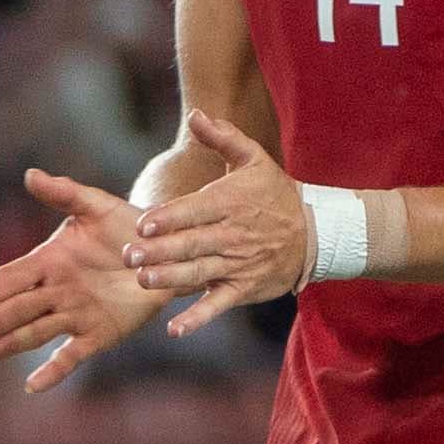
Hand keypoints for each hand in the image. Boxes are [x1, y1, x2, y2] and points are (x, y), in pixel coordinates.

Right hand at [0, 169, 170, 392]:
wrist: (167, 248)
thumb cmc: (129, 224)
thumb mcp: (98, 205)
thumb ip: (64, 193)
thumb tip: (30, 174)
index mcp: (51, 261)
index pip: (12, 277)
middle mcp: (57, 291)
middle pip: (19, 308)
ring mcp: (76, 314)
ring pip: (37, 331)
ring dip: (11, 343)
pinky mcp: (99, 333)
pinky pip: (73, 354)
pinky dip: (53, 371)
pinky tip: (33, 385)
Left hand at [126, 109, 306, 337]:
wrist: (315, 231)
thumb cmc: (275, 192)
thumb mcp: (254, 159)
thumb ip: (223, 137)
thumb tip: (196, 114)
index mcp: (232, 201)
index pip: (195, 210)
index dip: (169, 218)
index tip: (142, 225)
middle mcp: (234, 233)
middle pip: (192, 243)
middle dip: (160, 251)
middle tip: (129, 256)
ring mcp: (239, 263)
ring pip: (200, 272)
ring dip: (171, 278)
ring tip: (144, 281)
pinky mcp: (245, 287)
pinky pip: (219, 304)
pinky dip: (198, 318)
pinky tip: (175, 328)